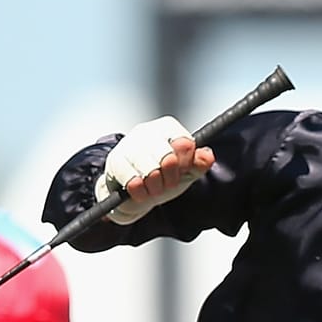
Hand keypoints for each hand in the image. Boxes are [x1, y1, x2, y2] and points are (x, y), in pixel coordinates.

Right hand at [93, 116, 215, 223]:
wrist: (133, 193)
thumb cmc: (160, 177)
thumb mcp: (185, 171)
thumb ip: (199, 163)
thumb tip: (207, 155)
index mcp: (166, 128)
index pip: (183, 143)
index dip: (185, 163)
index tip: (182, 171)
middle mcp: (146, 131)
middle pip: (168, 158)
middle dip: (170, 178)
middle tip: (167, 183)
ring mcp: (128, 145)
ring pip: (150, 170)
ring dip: (155, 187)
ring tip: (153, 188)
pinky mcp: (115, 161)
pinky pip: (133, 181)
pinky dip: (140, 192)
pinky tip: (140, 191)